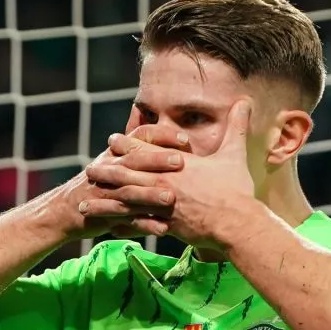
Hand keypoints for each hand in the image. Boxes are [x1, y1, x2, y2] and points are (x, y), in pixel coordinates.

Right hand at [52, 125, 188, 239]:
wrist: (64, 210)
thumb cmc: (100, 185)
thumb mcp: (116, 164)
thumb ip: (142, 154)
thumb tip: (179, 148)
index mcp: (117, 154)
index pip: (140, 136)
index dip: (161, 135)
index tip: (183, 138)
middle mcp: (111, 169)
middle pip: (133, 161)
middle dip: (156, 160)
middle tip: (180, 161)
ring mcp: (106, 192)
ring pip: (129, 191)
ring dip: (149, 195)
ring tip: (171, 198)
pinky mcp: (105, 215)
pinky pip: (126, 220)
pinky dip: (144, 225)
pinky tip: (162, 229)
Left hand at [81, 100, 254, 248]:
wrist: (237, 223)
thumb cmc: (236, 190)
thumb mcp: (235, 154)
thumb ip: (237, 127)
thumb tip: (245, 101)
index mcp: (176, 164)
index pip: (145, 150)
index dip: (127, 145)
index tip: (112, 141)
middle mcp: (164, 183)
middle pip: (127, 175)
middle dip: (106, 171)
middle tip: (88, 169)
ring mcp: (162, 205)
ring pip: (126, 201)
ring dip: (104, 201)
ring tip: (85, 202)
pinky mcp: (165, 225)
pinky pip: (137, 225)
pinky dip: (122, 226)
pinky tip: (108, 229)